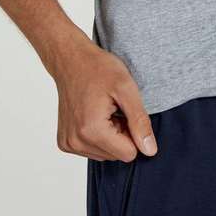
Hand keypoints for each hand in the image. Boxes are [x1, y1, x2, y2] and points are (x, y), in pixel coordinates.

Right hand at [50, 32, 157, 161]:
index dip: (133, 132)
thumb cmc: (98, 68)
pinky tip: (94, 114)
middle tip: (114, 107)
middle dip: (120, 133)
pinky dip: (98, 135)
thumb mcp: (126, 89)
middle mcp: (76, 142)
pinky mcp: (65, 142)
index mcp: (91, 130)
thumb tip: (150, 151)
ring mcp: (68, 143)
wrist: (71, 60)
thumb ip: (140, 121)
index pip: (128, 154)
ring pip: (105, 154)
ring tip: (104, 109)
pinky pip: (91, 150)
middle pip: (116, 156)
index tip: (124, 110)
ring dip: (110, 135)